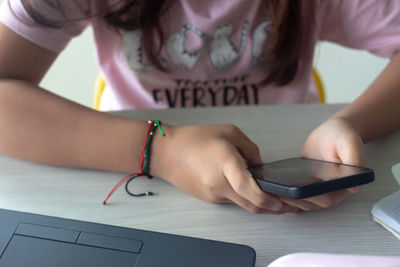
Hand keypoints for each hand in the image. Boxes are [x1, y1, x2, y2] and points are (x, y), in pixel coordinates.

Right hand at [151, 124, 295, 213]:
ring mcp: (213, 194)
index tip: (283, 202)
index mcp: (225, 163)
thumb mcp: (228, 132)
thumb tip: (261, 166)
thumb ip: (250, 149)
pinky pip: (231, 200)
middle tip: (290, 205)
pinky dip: (244, 197)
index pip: (249, 190)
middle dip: (273, 208)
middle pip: (251, 205)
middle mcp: (219, 184)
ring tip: (274, 196)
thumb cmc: (193, 138)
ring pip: (242, 204)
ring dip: (259, 203)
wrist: (165, 152)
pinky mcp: (209, 198)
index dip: (269, 200)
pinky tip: (250, 189)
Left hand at [281, 118, 363, 210]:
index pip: (326, 199)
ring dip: (287, 199)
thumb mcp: (350, 143)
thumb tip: (353, 185)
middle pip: (311, 203)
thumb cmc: (343, 136)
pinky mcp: (307, 183)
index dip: (309, 199)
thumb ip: (354, 161)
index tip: (293, 193)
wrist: (332, 131)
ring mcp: (318, 188)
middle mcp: (332, 191)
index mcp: (345, 185)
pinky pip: (296, 191)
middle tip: (276, 193)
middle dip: (293, 200)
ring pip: (302, 201)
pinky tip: (272, 186)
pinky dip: (285, 192)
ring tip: (270, 192)